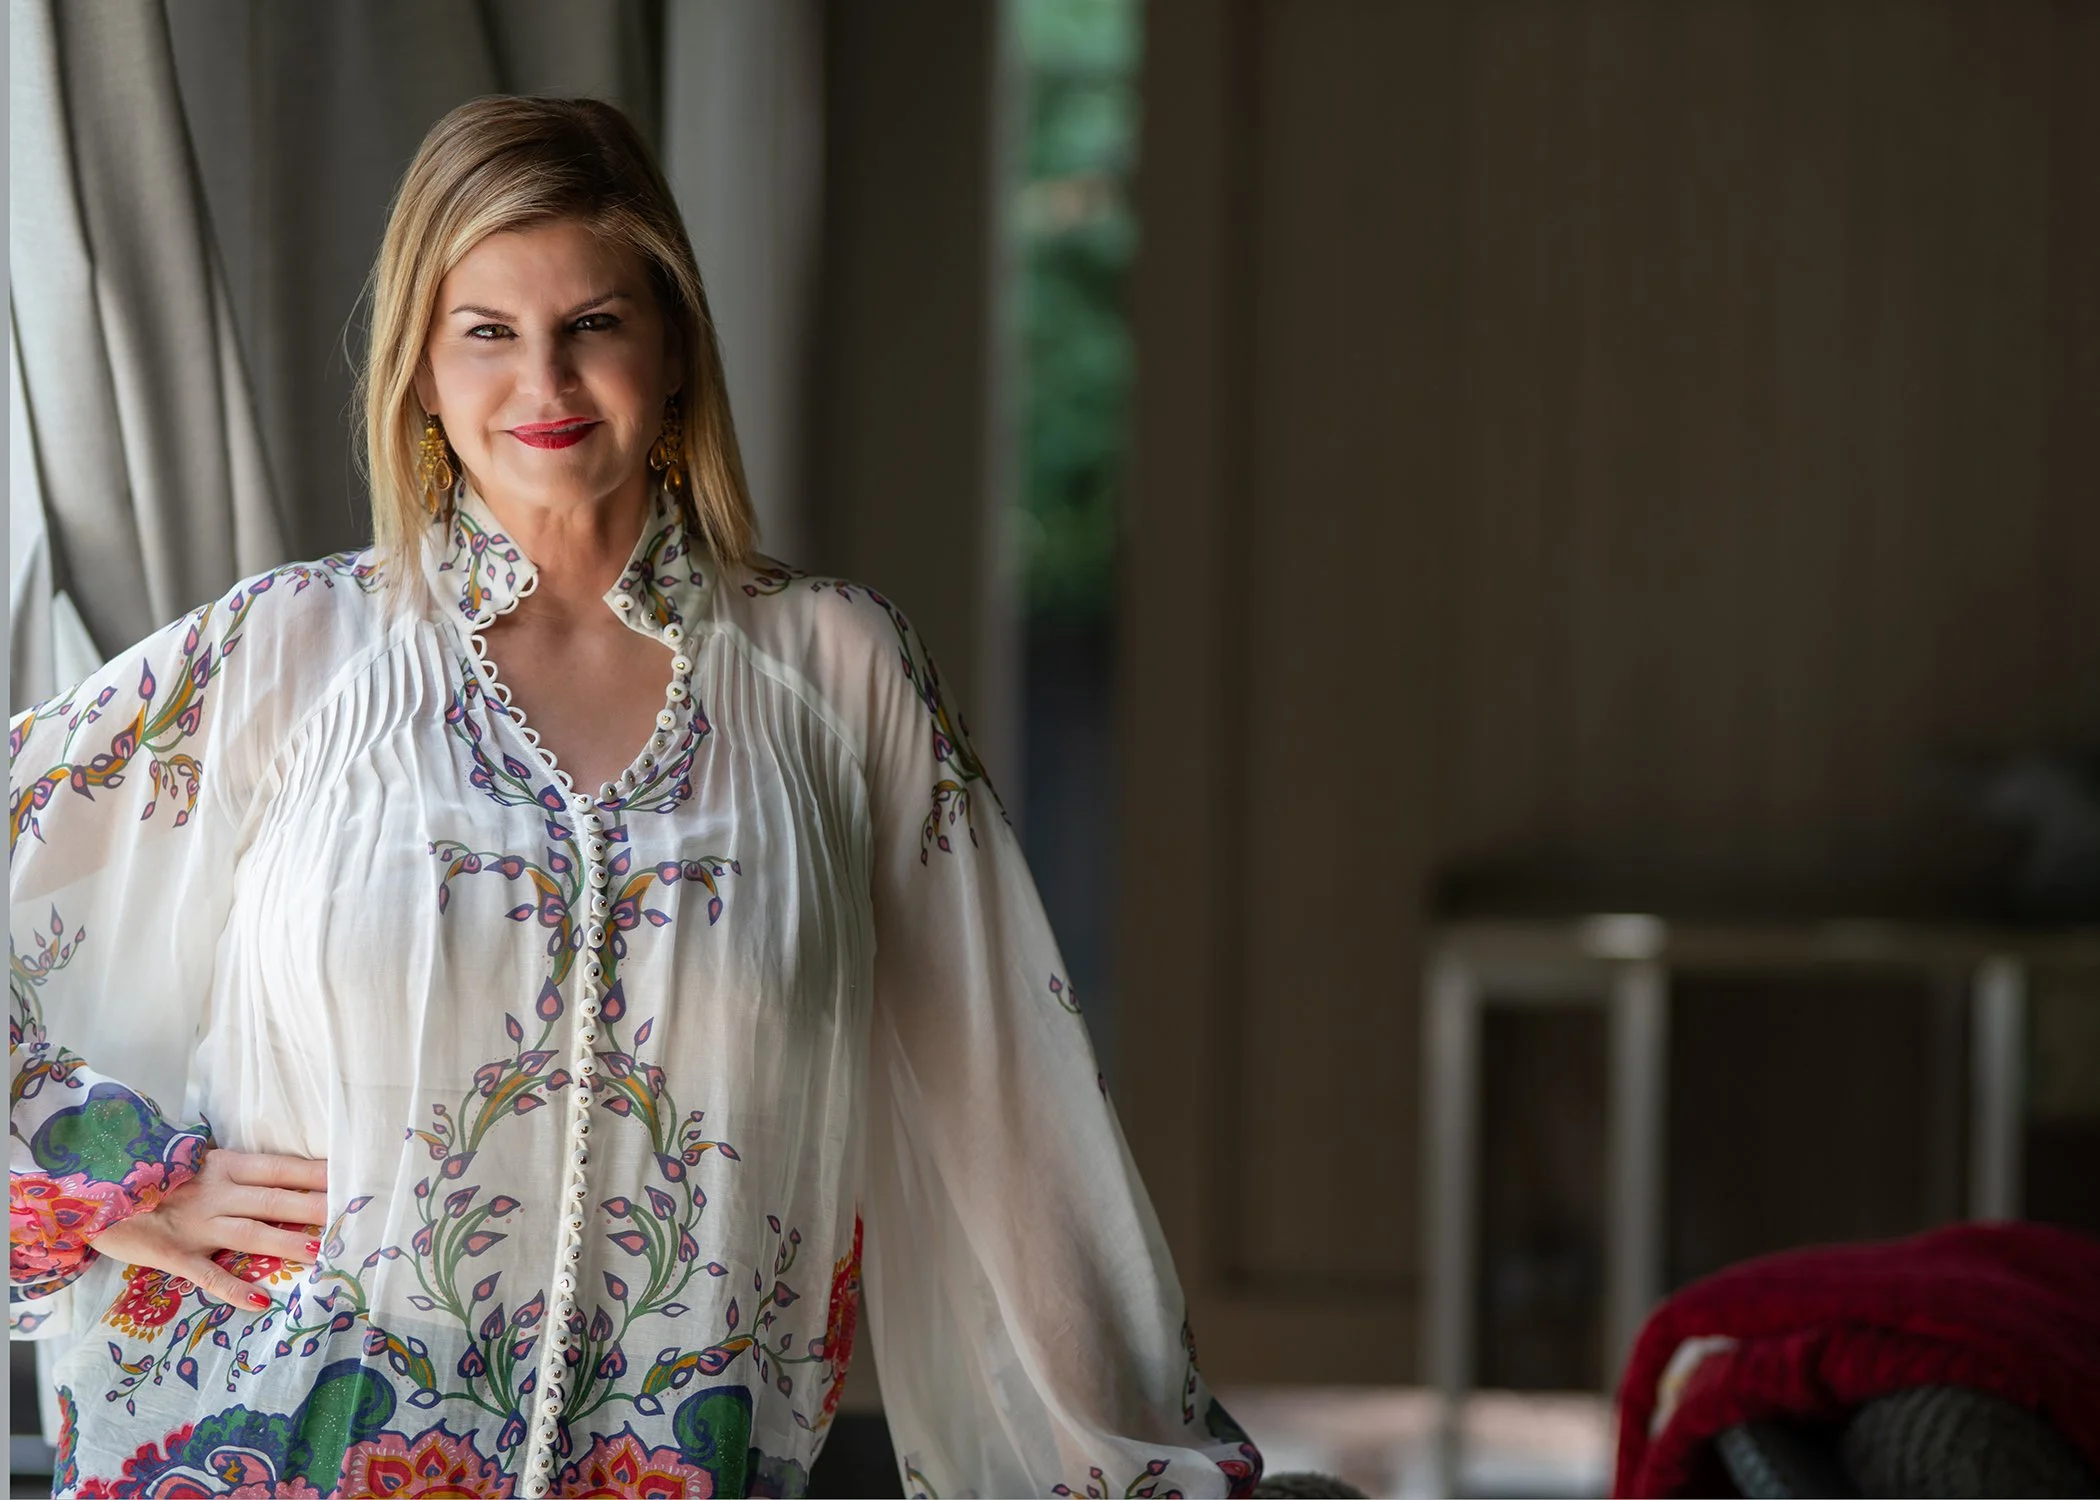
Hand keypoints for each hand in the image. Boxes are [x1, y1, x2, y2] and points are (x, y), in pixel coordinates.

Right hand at [86, 1149, 328, 1308]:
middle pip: (274, 1200)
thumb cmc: (154, 1178)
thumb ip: (236, 1173)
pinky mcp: (173, 1255)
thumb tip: (286, 1181)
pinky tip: (259, 1301)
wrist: (92, 1191)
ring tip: (320, 1252)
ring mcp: (196, 1225)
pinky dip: (232, 1289)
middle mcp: (216, 1193)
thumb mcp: (198, 1165)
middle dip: (314, 1207)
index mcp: (225, 1167)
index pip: (281, 1168)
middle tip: (351, 1214)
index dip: (316, 1173)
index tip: (351, 1176)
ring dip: (286, 1243)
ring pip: (250, 1234)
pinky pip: (207, 1274)